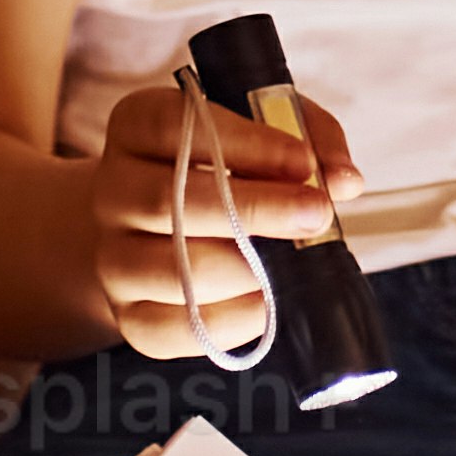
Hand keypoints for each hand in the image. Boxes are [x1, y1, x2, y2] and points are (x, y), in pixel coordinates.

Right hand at [84, 85, 363, 360]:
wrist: (156, 231)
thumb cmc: (223, 171)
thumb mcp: (263, 133)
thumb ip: (309, 140)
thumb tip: (343, 180)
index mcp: (136, 128)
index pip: (174, 126)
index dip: (243, 144)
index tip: (303, 161)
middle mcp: (112, 191)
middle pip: (168, 202)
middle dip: (254, 210)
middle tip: (317, 214)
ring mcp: (113, 259)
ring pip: (174, 271)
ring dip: (248, 270)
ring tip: (291, 263)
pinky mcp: (130, 317)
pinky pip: (178, 328)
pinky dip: (234, 320)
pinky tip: (267, 301)